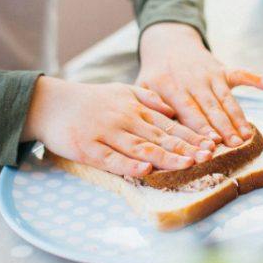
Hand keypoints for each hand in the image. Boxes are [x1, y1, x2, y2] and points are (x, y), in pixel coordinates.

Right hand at [22, 76, 214, 176]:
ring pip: (140, 148)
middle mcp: (124, 120)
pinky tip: (143, 172)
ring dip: (164, 157)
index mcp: (135, 108)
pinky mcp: (88, 149)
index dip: (192, 135)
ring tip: (186, 164)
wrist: (50, 103)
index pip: (170, 124)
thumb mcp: (121, 91)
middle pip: (160, 137)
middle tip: (208, 157)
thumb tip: (174, 109)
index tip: (212, 144)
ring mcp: (106, 135)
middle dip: (186, 148)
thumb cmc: (90, 100)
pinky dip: (127, 166)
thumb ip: (148, 99)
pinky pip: (110, 159)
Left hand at [136, 22, 262, 147]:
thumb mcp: (141, 87)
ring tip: (247, 135)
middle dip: (223, 127)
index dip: (201, 127)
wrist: (168, 43)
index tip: (212, 142)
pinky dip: (255, 78)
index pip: (188, 110)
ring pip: (226, 98)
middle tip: (234, 145)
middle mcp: (193, 80)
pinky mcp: (222, 69)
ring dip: (238, 116)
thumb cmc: (154, 75)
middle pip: (211, 107)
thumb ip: (149, 105)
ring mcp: (210, 74)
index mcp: (170, 86)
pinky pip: (240, 73)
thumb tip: (160, 124)